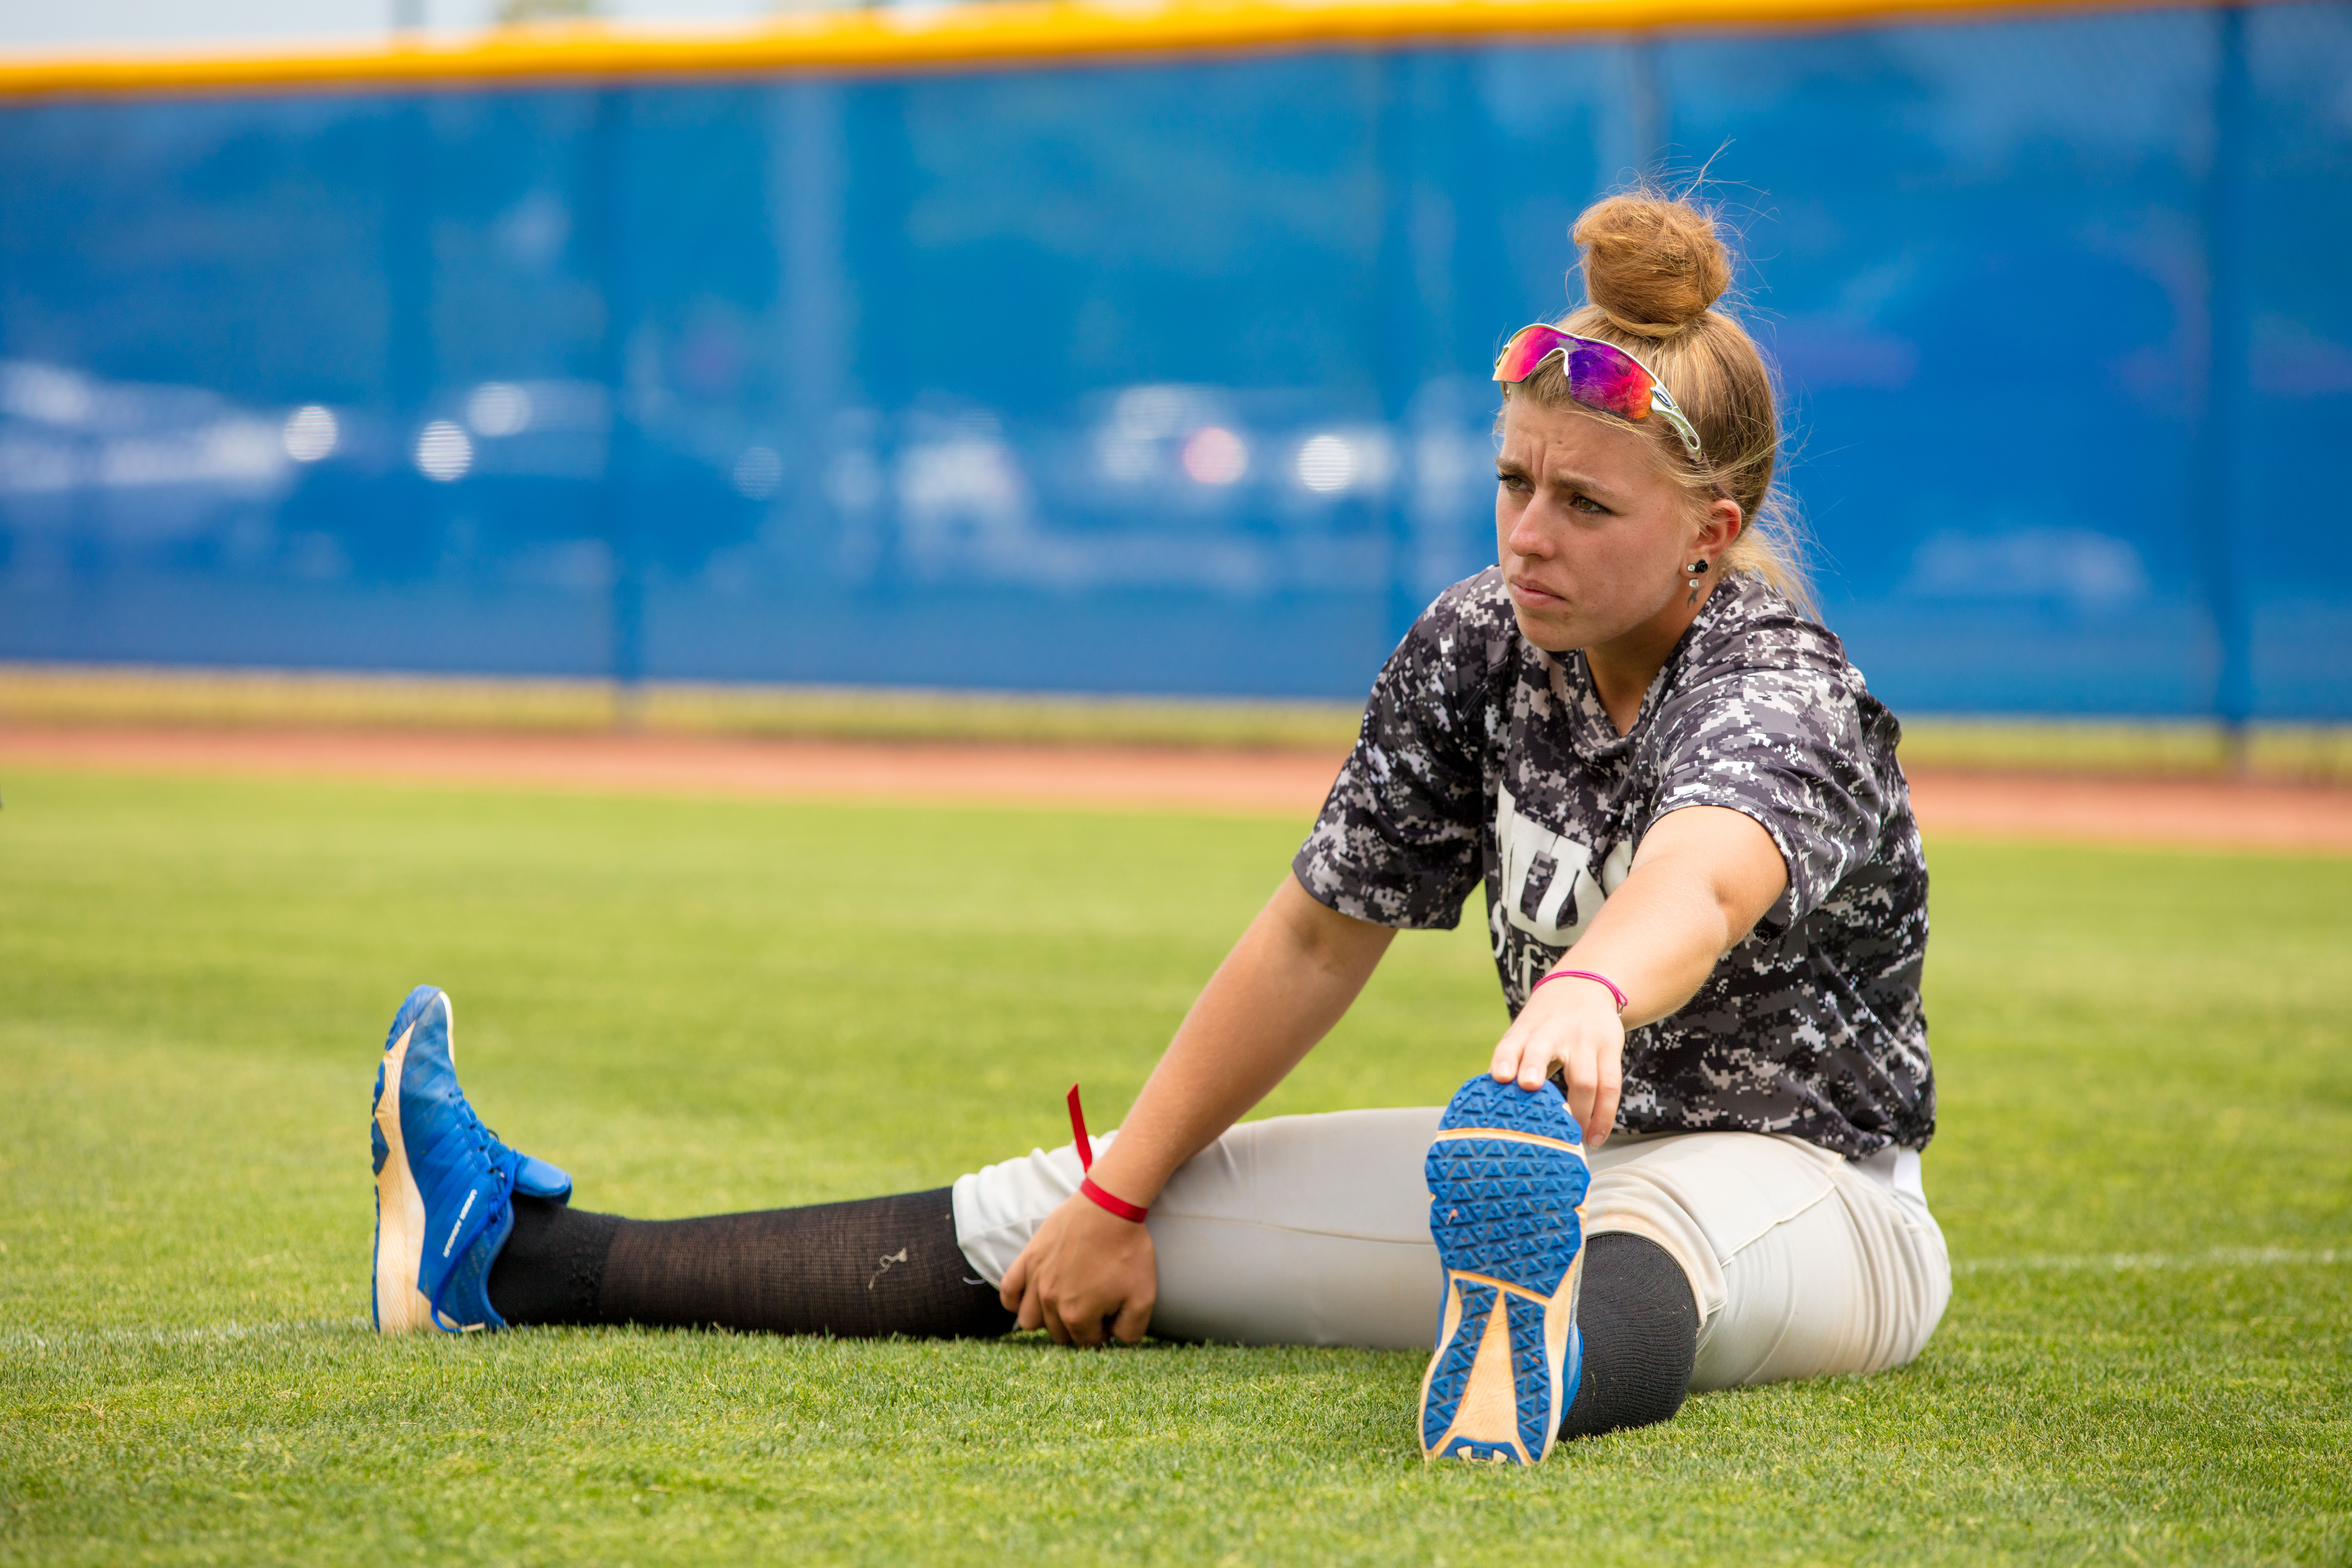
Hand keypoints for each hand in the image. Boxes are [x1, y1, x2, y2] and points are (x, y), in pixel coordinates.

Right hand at [998, 1190, 1156, 1346]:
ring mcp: (1035, 1280)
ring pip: (1029, 1320)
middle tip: (1094, 1304)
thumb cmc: (1128, 1251)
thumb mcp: (1144, 1299)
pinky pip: (1008, 1291)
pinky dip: (1015, 1300)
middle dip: (1078, 1326)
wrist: (1110, 1207)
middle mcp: (1050, 1302)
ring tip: (1066, 1301)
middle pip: (1059, 1334)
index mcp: (1078, 1316)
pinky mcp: (1028, 1259)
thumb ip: (1130, 1332)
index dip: (1103, 1330)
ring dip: (1047, 1319)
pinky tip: (1031, 1297)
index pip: (1087, 1342)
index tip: (1113, 1312)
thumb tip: (1116, 1341)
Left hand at [1489, 974, 1624, 1146]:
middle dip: (1536, 1066)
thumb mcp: (1525, 1032)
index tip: (1499, 1077)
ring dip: (1579, 1113)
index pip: (1511, 1042)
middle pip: (1545, 1048)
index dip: (1505, 1059)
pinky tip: (1594, 1138)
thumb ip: (1511, 1063)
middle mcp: (1555, 1030)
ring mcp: (1586, 1038)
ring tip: (1571, 1140)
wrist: (1586, 986)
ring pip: (1586, 1078)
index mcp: (1527, 1028)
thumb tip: (1488, 1105)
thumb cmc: (1545, 1023)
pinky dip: (1603, 1116)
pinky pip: (1610, 1086)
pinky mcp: (1611, 1048)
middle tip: (1529, 1088)